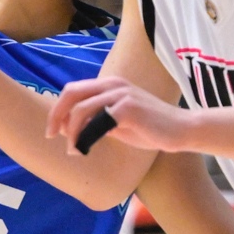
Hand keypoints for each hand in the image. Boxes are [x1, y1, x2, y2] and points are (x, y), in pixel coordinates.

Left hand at [47, 75, 195, 155]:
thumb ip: (96, 121)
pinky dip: (86, 136)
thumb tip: (68, 129)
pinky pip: (98, 122)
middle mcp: (112, 85)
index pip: (73, 90)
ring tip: (73, 149)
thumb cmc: (151, 128)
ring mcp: (120, 94)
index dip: (58, 109)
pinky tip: (85, 148)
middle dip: (56, 115)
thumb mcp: (118, 122)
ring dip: (71, 131)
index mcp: (108, 84)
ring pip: (81, 109)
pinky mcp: (128, 108)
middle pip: (71, 94)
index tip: (53, 129)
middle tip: (50, 135)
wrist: (183, 130)